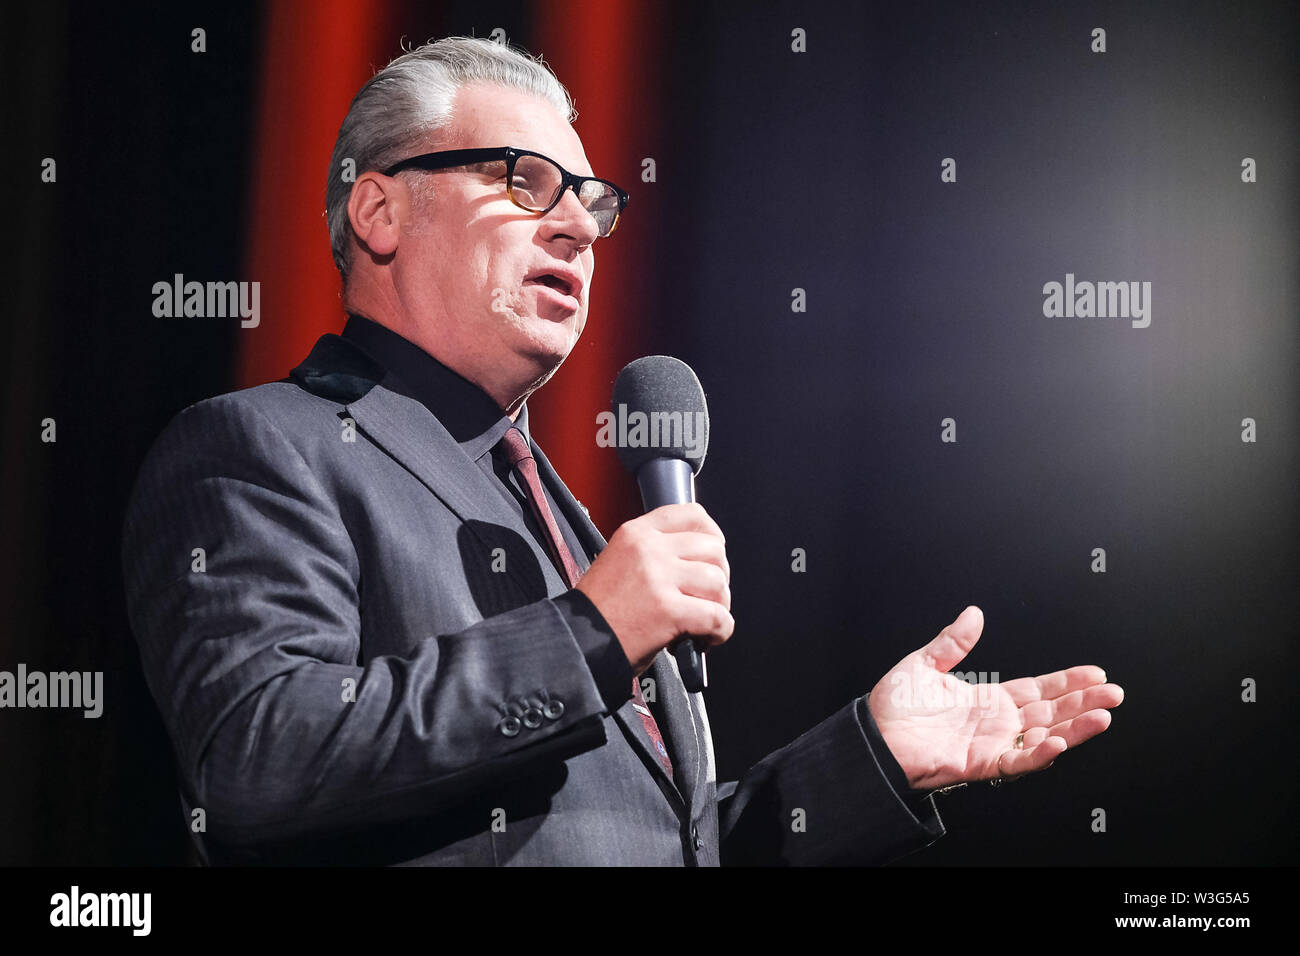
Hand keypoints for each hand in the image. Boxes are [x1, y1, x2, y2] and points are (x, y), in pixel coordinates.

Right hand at [576, 502, 732, 674]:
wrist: (578, 642)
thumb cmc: (600, 610)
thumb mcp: (619, 560)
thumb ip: (655, 552)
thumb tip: (699, 560)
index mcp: (636, 533)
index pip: (693, 514)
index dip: (713, 536)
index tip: (713, 556)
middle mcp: (649, 550)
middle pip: (713, 549)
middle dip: (719, 576)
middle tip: (707, 597)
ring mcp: (659, 578)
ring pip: (718, 582)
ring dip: (719, 605)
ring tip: (704, 622)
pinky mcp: (669, 611)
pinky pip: (718, 617)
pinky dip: (720, 631)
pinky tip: (705, 639)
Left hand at [867, 607, 1123, 790]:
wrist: (870, 739)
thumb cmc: (892, 708)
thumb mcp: (924, 664)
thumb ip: (952, 642)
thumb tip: (974, 613)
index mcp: (987, 700)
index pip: (1038, 689)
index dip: (1067, 682)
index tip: (1096, 673)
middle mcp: (996, 724)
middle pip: (1051, 712)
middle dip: (1084, 703)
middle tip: (1114, 693)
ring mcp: (992, 745)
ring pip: (1044, 737)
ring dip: (1075, 727)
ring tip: (1103, 716)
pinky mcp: (980, 765)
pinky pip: (1017, 762)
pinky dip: (1039, 753)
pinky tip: (1060, 740)